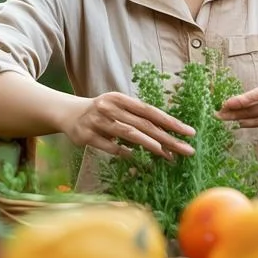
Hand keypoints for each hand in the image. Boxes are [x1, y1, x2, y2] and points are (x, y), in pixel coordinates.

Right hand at [65, 91, 195, 159]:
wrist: (68, 113)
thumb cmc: (102, 111)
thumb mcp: (119, 107)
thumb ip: (137, 117)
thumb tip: (166, 133)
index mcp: (121, 99)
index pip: (151, 111)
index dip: (171, 122)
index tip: (189, 132)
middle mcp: (110, 107)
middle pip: (144, 124)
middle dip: (168, 137)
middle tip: (187, 149)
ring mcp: (98, 121)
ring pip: (129, 134)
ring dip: (150, 145)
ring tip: (167, 155)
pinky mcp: (87, 136)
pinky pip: (110, 147)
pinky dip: (124, 152)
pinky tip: (136, 158)